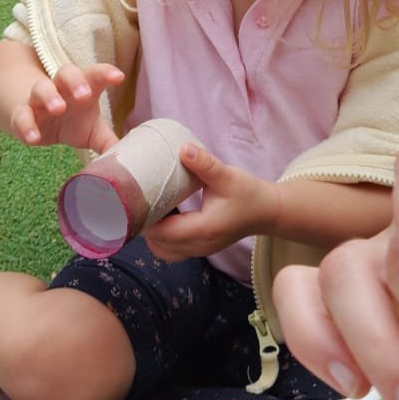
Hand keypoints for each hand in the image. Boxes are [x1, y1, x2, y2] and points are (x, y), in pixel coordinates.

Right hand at [10, 62, 123, 153]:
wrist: (38, 123)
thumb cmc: (72, 121)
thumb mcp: (93, 131)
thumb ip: (108, 142)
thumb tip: (127, 161)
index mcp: (84, 88)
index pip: (95, 75)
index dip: (106, 73)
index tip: (118, 77)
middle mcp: (61, 89)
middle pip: (66, 73)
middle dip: (75, 81)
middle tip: (84, 94)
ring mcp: (40, 100)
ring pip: (41, 89)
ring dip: (49, 96)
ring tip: (58, 108)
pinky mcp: (22, 114)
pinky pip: (22, 116)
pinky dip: (26, 125)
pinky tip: (33, 138)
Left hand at [143, 142, 277, 261]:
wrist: (268, 211)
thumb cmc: (249, 193)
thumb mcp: (227, 175)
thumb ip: (204, 164)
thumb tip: (183, 149)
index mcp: (202, 229)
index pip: (161, 232)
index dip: (143, 219)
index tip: (130, 201)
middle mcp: (198, 246)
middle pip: (158, 244)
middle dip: (143, 226)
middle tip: (134, 202)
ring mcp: (199, 250)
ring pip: (163, 251)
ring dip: (152, 234)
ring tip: (147, 208)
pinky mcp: (201, 247)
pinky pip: (172, 249)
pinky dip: (162, 237)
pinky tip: (162, 215)